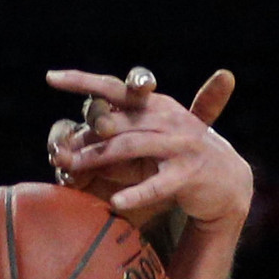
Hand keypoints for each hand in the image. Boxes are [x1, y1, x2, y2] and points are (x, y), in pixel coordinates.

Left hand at [48, 67, 251, 228]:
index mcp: (155, 105)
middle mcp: (168, 118)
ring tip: (70, 170)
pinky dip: (137, 193)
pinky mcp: (188, 175)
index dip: (83, 81)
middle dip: (83, 137)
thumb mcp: (152, 137)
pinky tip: (116, 201)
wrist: (227, 182)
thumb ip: (117, 134)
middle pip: (116, 123)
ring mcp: (180, 145)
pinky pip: (157, 185)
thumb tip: (67, 141)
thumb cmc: (179, 158)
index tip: (51, 77)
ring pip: (131, 147)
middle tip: (55, 153)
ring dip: (98, 158)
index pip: (114, 89)